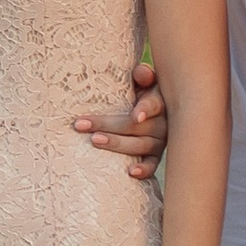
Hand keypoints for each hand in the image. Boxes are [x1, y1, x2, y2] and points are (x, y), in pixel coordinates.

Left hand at [75, 60, 168, 180]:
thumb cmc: (141, 91)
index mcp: (159, 101)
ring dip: (117, 144)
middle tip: (82, 125)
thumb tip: (141, 72)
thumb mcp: (143, 81)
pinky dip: (144, 169)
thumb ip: (142, 75)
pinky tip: (131, 172)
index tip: (135, 117)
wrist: (148, 112)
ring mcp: (159, 141)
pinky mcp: (155, 156)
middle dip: (108, 125)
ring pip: (140, 146)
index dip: (146, 110)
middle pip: (137, 126)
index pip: (154, 104)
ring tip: (94, 141)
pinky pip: (152, 164)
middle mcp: (162, 122)